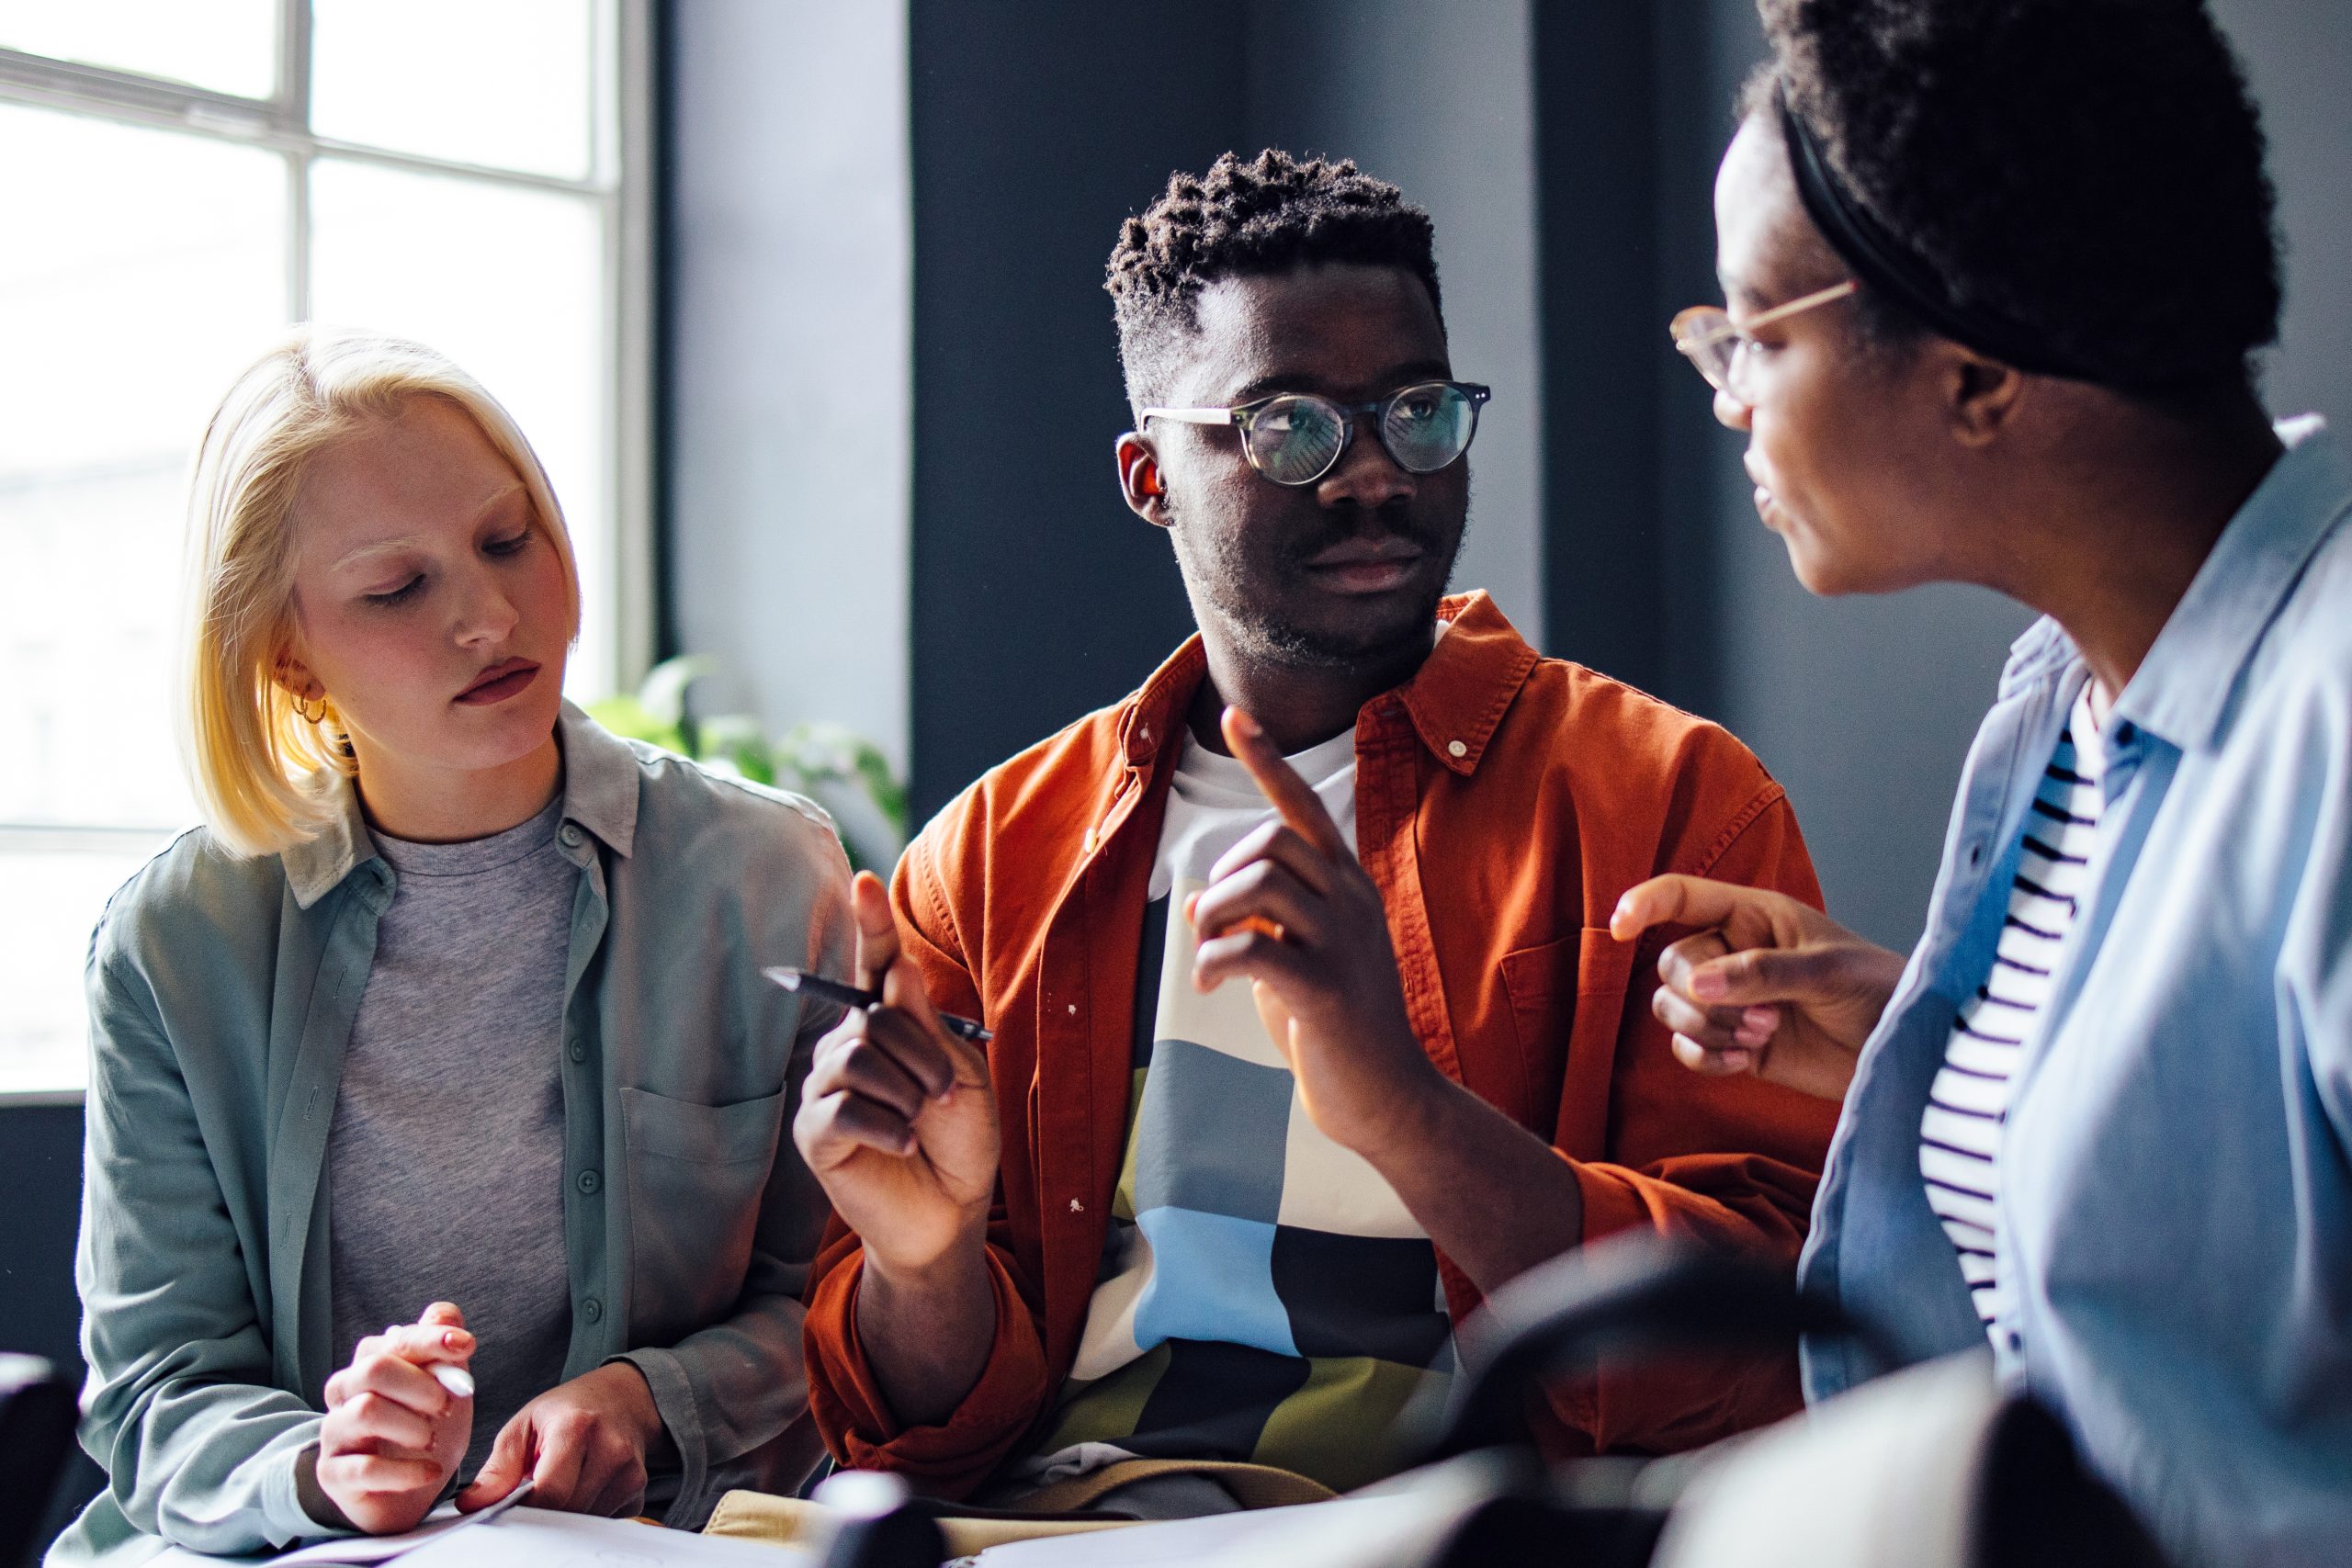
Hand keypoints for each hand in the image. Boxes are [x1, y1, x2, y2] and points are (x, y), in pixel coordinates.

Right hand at [310, 1303, 474, 1534]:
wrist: (406, 1491)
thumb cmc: (422, 1429)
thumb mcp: (443, 1388)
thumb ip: (442, 1350)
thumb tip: (443, 1314)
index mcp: (369, 1364)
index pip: (396, 1339)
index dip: (432, 1339)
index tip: (467, 1345)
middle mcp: (345, 1392)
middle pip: (374, 1368)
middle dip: (420, 1384)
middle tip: (446, 1405)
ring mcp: (334, 1433)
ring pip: (366, 1411)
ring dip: (412, 1425)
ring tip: (432, 1440)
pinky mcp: (332, 1474)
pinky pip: (366, 1468)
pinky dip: (407, 1470)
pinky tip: (431, 1471)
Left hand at [456, 1362, 668, 1516]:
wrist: (622, 1398)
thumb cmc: (567, 1410)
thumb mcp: (525, 1424)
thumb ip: (498, 1467)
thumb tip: (471, 1506)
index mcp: (576, 1427)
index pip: (549, 1492)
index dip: (525, 1506)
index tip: (514, 1502)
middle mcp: (612, 1448)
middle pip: (567, 1511)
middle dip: (545, 1509)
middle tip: (535, 1490)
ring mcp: (631, 1471)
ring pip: (584, 1521)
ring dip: (566, 1512)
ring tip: (563, 1481)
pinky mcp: (639, 1489)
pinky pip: (604, 1520)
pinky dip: (587, 1512)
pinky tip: (585, 1486)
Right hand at [791, 870, 998, 1278]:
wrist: (950, 1210)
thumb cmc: (958, 1139)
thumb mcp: (961, 1074)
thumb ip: (926, 1026)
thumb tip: (894, 967)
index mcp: (888, 1025)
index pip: (874, 965)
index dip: (870, 923)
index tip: (864, 882)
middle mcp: (848, 1046)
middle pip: (875, 1016)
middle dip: (924, 1056)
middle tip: (943, 1096)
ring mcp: (826, 1087)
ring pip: (858, 1057)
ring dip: (906, 1092)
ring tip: (921, 1122)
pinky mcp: (815, 1131)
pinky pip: (843, 1107)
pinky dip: (886, 1125)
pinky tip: (904, 1145)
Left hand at [1189, 706, 1442, 1152]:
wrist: (1388, 1099)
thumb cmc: (1336, 1028)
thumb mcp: (1292, 962)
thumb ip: (1256, 924)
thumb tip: (1196, 902)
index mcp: (1347, 887)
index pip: (1305, 807)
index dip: (1268, 760)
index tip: (1235, 715)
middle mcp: (1351, 902)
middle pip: (1270, 841)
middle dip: (1223, 874)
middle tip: (1213, 924)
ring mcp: (1343, 943)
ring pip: (1258, 885)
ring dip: (1213, 916)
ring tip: (1209, 955)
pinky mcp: (1325, 989)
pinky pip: (1249, 949)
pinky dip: (1212, 963)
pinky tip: (1213, 987)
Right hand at [1609, 875, 1906, 1101]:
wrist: (1904, 1052)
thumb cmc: (1878, 991)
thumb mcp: (1825, 972)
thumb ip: (1760, 972)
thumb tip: (1696, 985)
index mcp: (1754, 916)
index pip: (1683, 897)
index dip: (1644, 904)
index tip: (1619, 928)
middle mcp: (1733, 954)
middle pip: (1671, 964)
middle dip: (1701, 997)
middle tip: (1759, 1017)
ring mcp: (1731, 1002)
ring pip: (1671, 1008)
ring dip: (1705, 1029)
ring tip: (1758, 1038)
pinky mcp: (1735, 1045)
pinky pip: (1687, 1049)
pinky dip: (1705, 1058)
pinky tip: (1742, 1064)